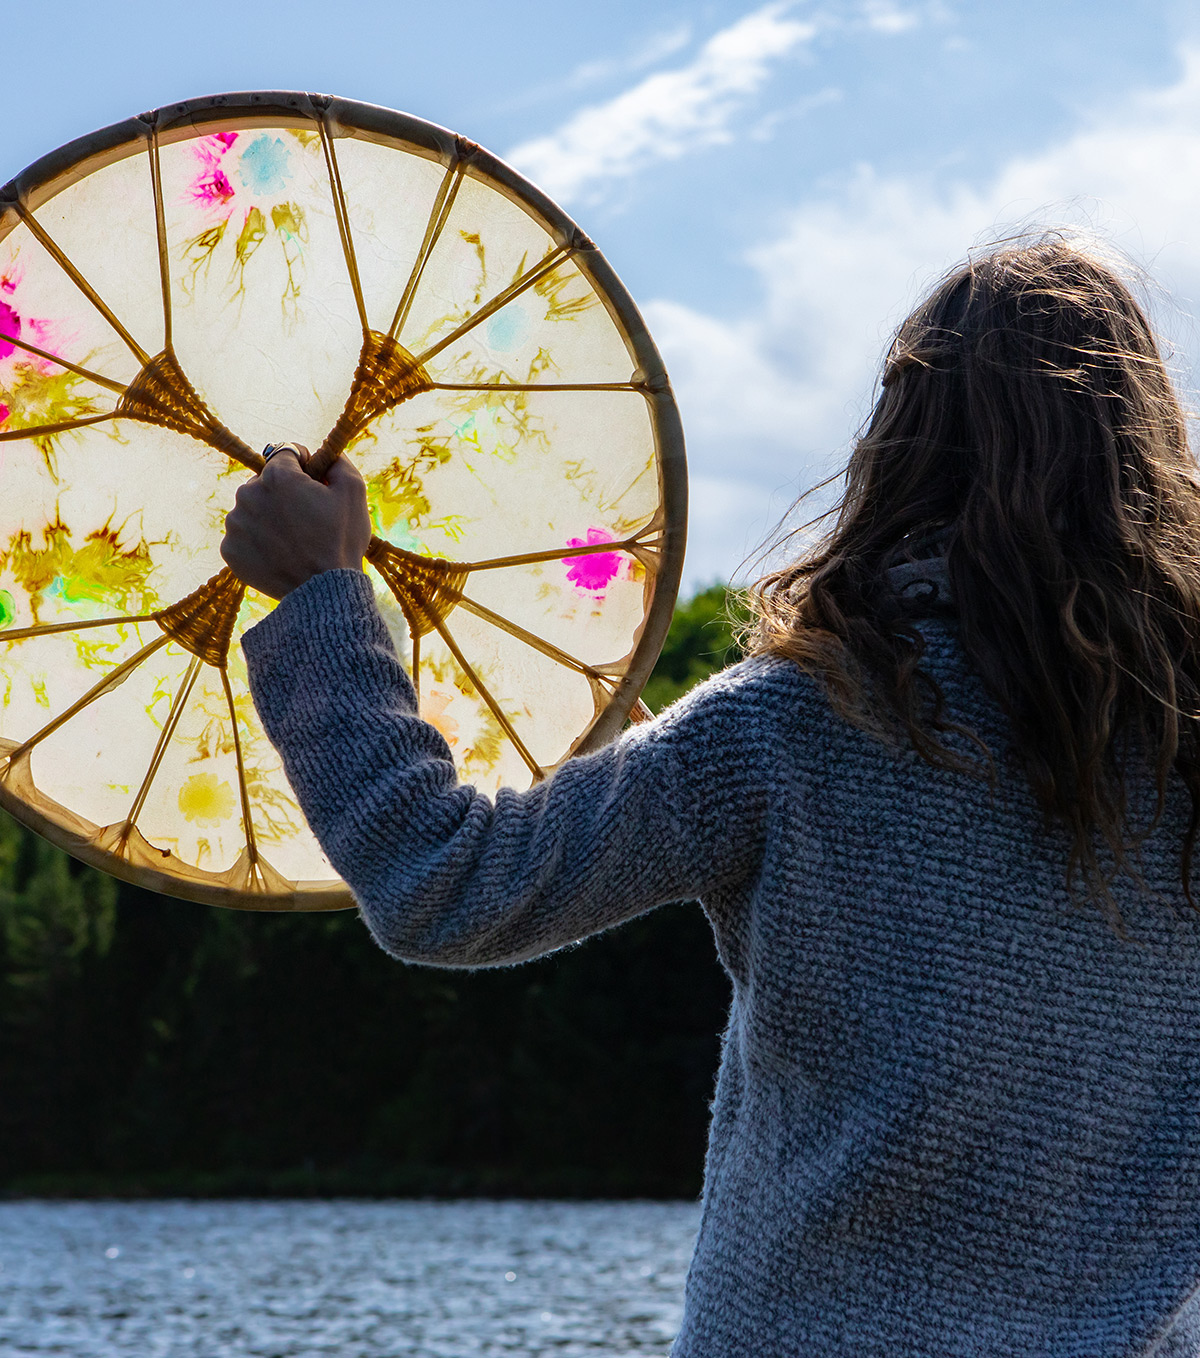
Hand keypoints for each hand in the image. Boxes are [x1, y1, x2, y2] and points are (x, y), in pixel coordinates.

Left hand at [221, 445, 372, 599]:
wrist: (324, 592)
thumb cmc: (340, 541)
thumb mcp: (354, 492)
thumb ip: (338, 461)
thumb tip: (326, 455)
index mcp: (276, 476)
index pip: (285, 455)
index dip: (304, 467)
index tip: (314, 483)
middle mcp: (248, 494)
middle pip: (265, 483)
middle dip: (283, 494)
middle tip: (306, 519)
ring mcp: (235, 524)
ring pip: (252, 510)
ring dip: (268, 518)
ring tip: (293, 540)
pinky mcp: (230, 550)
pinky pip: (243, 537)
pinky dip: (258, 542)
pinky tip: (279, 554)